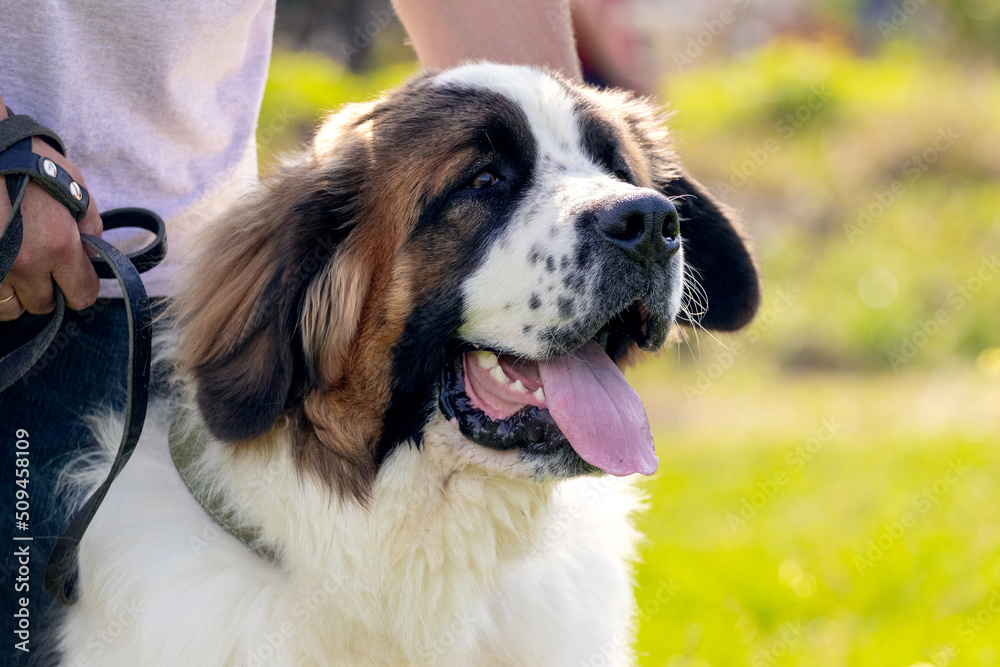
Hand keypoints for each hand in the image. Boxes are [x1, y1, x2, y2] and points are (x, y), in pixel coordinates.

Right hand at [0, 108, 102, 320]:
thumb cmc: (33, 162)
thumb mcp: (77, 188)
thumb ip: (90, 227)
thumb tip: (92, 257)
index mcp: (59, 246)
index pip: (82, 295)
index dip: (81, 288)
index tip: (76, 278)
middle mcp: (25, 264)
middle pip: (44, 305)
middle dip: (47, 291)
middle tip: (43, 269)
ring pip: (10, 308)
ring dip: (16, 295)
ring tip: (16, 272)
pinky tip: (0, 270)